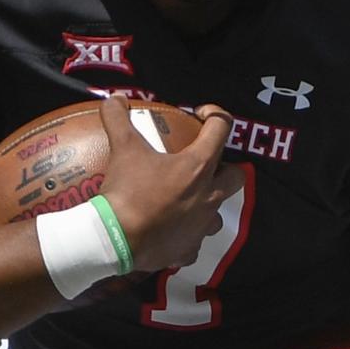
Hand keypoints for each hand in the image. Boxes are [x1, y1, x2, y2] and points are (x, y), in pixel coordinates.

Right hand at [103, 103, 237, 274]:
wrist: (115, 240)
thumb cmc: (127, 191)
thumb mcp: (122, 148)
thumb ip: (118, 119)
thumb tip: (114, 99)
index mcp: (198, 167)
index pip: (221, 130)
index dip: (215, 115)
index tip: (201, 115)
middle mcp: (208, 197)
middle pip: (235, 176)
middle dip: (226, 167)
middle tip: (203, 163)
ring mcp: (201, 226)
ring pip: (217, 212)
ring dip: (207, 202)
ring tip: (186, 198)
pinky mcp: (189, 249)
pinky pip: (194, 241)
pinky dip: (185, 234)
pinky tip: (170, 229)